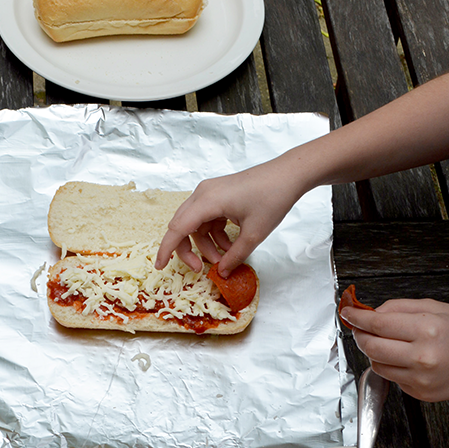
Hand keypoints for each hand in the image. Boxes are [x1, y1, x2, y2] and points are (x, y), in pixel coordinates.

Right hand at [154, 157, 304, 273]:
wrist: (288, 174)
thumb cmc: (272, 198)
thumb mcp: (254, 235)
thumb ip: (234, 256)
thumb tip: (221, 273)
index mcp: (207, 200)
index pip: (177, 228)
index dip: (167, 249)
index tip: (160, 266)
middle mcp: (203, 194)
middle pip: (182, 226)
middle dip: (188, 250)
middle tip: (200, 269)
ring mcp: (210, 193)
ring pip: (196, 225)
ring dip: (205, 244)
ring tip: (223, 259)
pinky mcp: (219, 195)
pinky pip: (208, 219)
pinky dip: (214, 235)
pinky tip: (229, 245)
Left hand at [341, 298, 448, 404]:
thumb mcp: (436, 307)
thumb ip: (399, 308)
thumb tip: (371, 312)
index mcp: (427, 329)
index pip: (377, 324)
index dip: (357, 318)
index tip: (348, 313)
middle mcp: (422, 356)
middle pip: (371, 346)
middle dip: (360, 335)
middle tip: (361, 328)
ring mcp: (420, 378)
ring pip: (376, 364)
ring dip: (374, 352)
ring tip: (391, 343)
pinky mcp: (420, 393)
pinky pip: (391, 378)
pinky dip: (391, 366)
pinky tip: (407, 358)